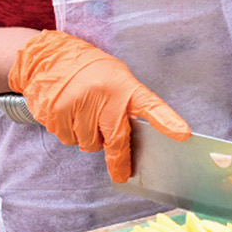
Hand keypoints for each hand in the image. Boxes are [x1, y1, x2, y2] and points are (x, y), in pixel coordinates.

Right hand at [8, 30, 189, 183]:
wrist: (49, 57)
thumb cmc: (90, 70)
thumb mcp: (116, 78)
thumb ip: (125, 105)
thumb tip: (129, 140)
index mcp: (124, 85)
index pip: (151, 105)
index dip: (167, 121)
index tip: (182, 134)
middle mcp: (104, 95)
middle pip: (116, 139)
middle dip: (119, 161)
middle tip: (121, 175)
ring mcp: (80, 104)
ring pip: (89, 144)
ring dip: (89, 139)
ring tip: (84, 116)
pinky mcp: (58, 113)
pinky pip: (69, 140)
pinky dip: (70, 134)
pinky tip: (68, 116)